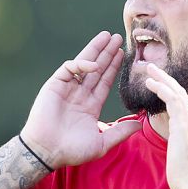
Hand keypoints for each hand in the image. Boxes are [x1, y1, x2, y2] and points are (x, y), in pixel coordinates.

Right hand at [21, 31, 141, 168]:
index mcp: (89, 106)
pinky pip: (69, 69)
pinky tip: (93, 64)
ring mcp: (66, 89)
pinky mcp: (54, 86)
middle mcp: (79, 95)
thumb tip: (140, 124)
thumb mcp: (102, 143)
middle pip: (96, 69)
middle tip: (118, 38)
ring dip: (95, 50)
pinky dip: (81, 65)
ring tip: (107, 36)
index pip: (104, 82)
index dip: (113, 68)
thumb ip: (120, 132)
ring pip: (83, 65)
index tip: (123, 54)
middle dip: (107, 54)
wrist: (47, 151)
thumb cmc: (72, 151)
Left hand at [142, 64, 187, 188]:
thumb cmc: (187, 180)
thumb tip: (175, 146)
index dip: (171, 93)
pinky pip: (173, 100)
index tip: (159, 85)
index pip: (183, 106)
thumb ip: (180, 147)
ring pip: (177, 93)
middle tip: (152, 68)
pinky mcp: (185, 125)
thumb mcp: (183, 158)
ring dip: (162, 79)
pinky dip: (162, 89)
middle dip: (166, 80)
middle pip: (181, 94)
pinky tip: (150, 83)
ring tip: (148, 69)